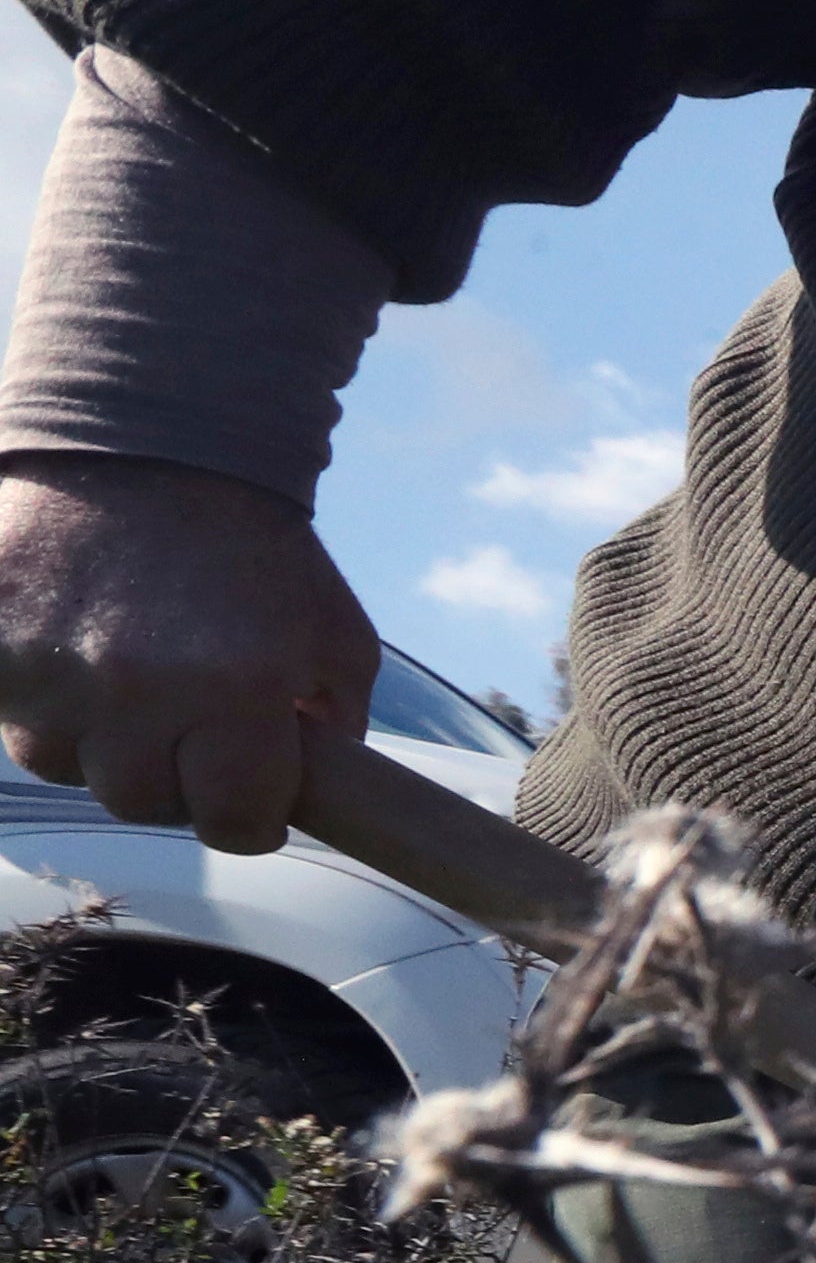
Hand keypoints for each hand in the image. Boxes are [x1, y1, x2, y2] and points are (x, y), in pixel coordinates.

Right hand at [0, 454, 381, 852]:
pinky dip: (30, 688)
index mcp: (239, 693)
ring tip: (121, 665)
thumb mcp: (335, 634)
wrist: (156, 438)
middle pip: (140, 802)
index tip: (247, 800)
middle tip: (184, 722)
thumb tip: (312, 791)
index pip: (232, 824)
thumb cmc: (255, 545)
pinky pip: (3, 705)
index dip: (246, 819)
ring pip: (60, 760)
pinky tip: (63, 648)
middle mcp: (138, 689)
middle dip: (169, 774)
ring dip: (92, 733)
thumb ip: (334, 724)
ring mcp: (50, 665)